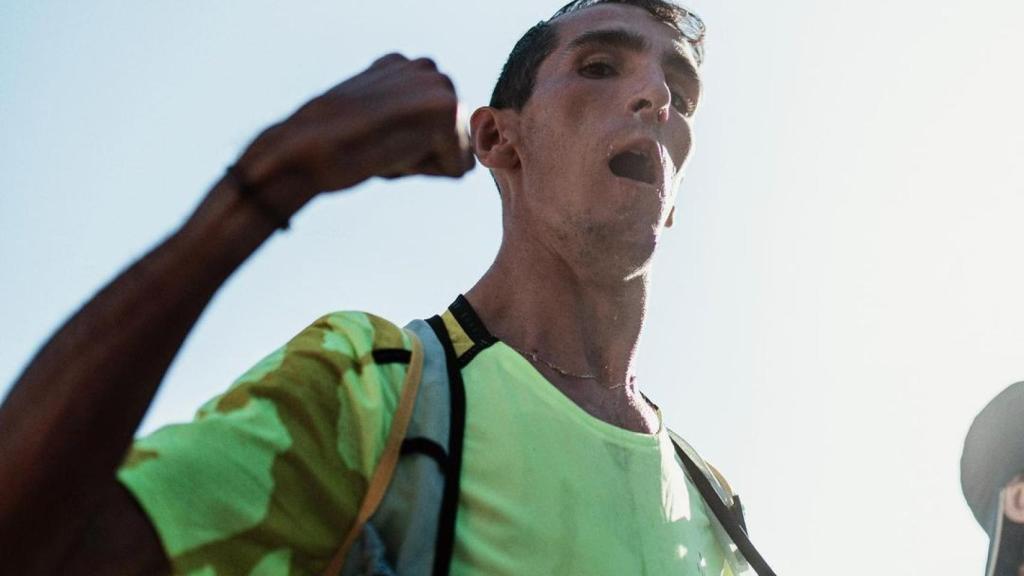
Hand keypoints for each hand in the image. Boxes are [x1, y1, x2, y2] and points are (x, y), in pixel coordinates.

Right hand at [236, 53, 474, 201]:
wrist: (302, 151)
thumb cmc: (326, 150)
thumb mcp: (369, 126)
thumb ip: (398, 122)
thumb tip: (420, 137)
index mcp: (404, 67)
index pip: (433, 130)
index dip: (404, 149)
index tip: (369, 139)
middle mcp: (427, 68)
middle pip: (452, 141)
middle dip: (420, 156)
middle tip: (377, 145)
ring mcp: (440, 86)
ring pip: (456, 155)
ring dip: (421, 164)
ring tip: (383, 147)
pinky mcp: (448, 112)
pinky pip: (456, 170)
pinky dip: (424, 172)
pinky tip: (391, 152)